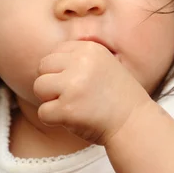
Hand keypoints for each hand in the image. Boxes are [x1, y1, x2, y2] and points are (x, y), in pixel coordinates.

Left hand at [33, 40, 151, 144]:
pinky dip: (53, 119)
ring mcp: (73, 85)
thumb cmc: (118, 97)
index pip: (55, 52)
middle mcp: (80, 62)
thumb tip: (47, 59)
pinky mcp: (67, 108)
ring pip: (39, 87)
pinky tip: (72, 119)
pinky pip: (43, 112)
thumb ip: (79, 58)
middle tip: (71, 96)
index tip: (76, 84)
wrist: (134, 123)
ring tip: (72, 106)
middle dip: (52, 83)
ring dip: (50, 100)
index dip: (60, 71)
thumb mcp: (104, 64)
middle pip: (43, 67)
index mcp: (89, 49)